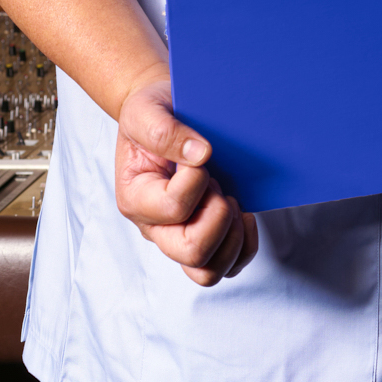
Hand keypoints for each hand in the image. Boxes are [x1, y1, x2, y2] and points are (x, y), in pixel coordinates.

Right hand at [114, 77, 258, 285]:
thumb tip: (200, 155)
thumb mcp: (146, 110)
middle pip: (191, 252)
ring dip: (232, 236)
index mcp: (136, 197)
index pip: (172, 208)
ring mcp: (180, 235)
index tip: (201, 156)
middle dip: (218, 217)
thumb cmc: (152, 113)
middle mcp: (155, 225)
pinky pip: (228, 265)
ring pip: (208, 270)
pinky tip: (245, 215)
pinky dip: (244, 245)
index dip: (196, 182)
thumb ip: (164, 131)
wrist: (165, 113)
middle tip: (218, 185)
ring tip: (231, 201)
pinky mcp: (204, 237)